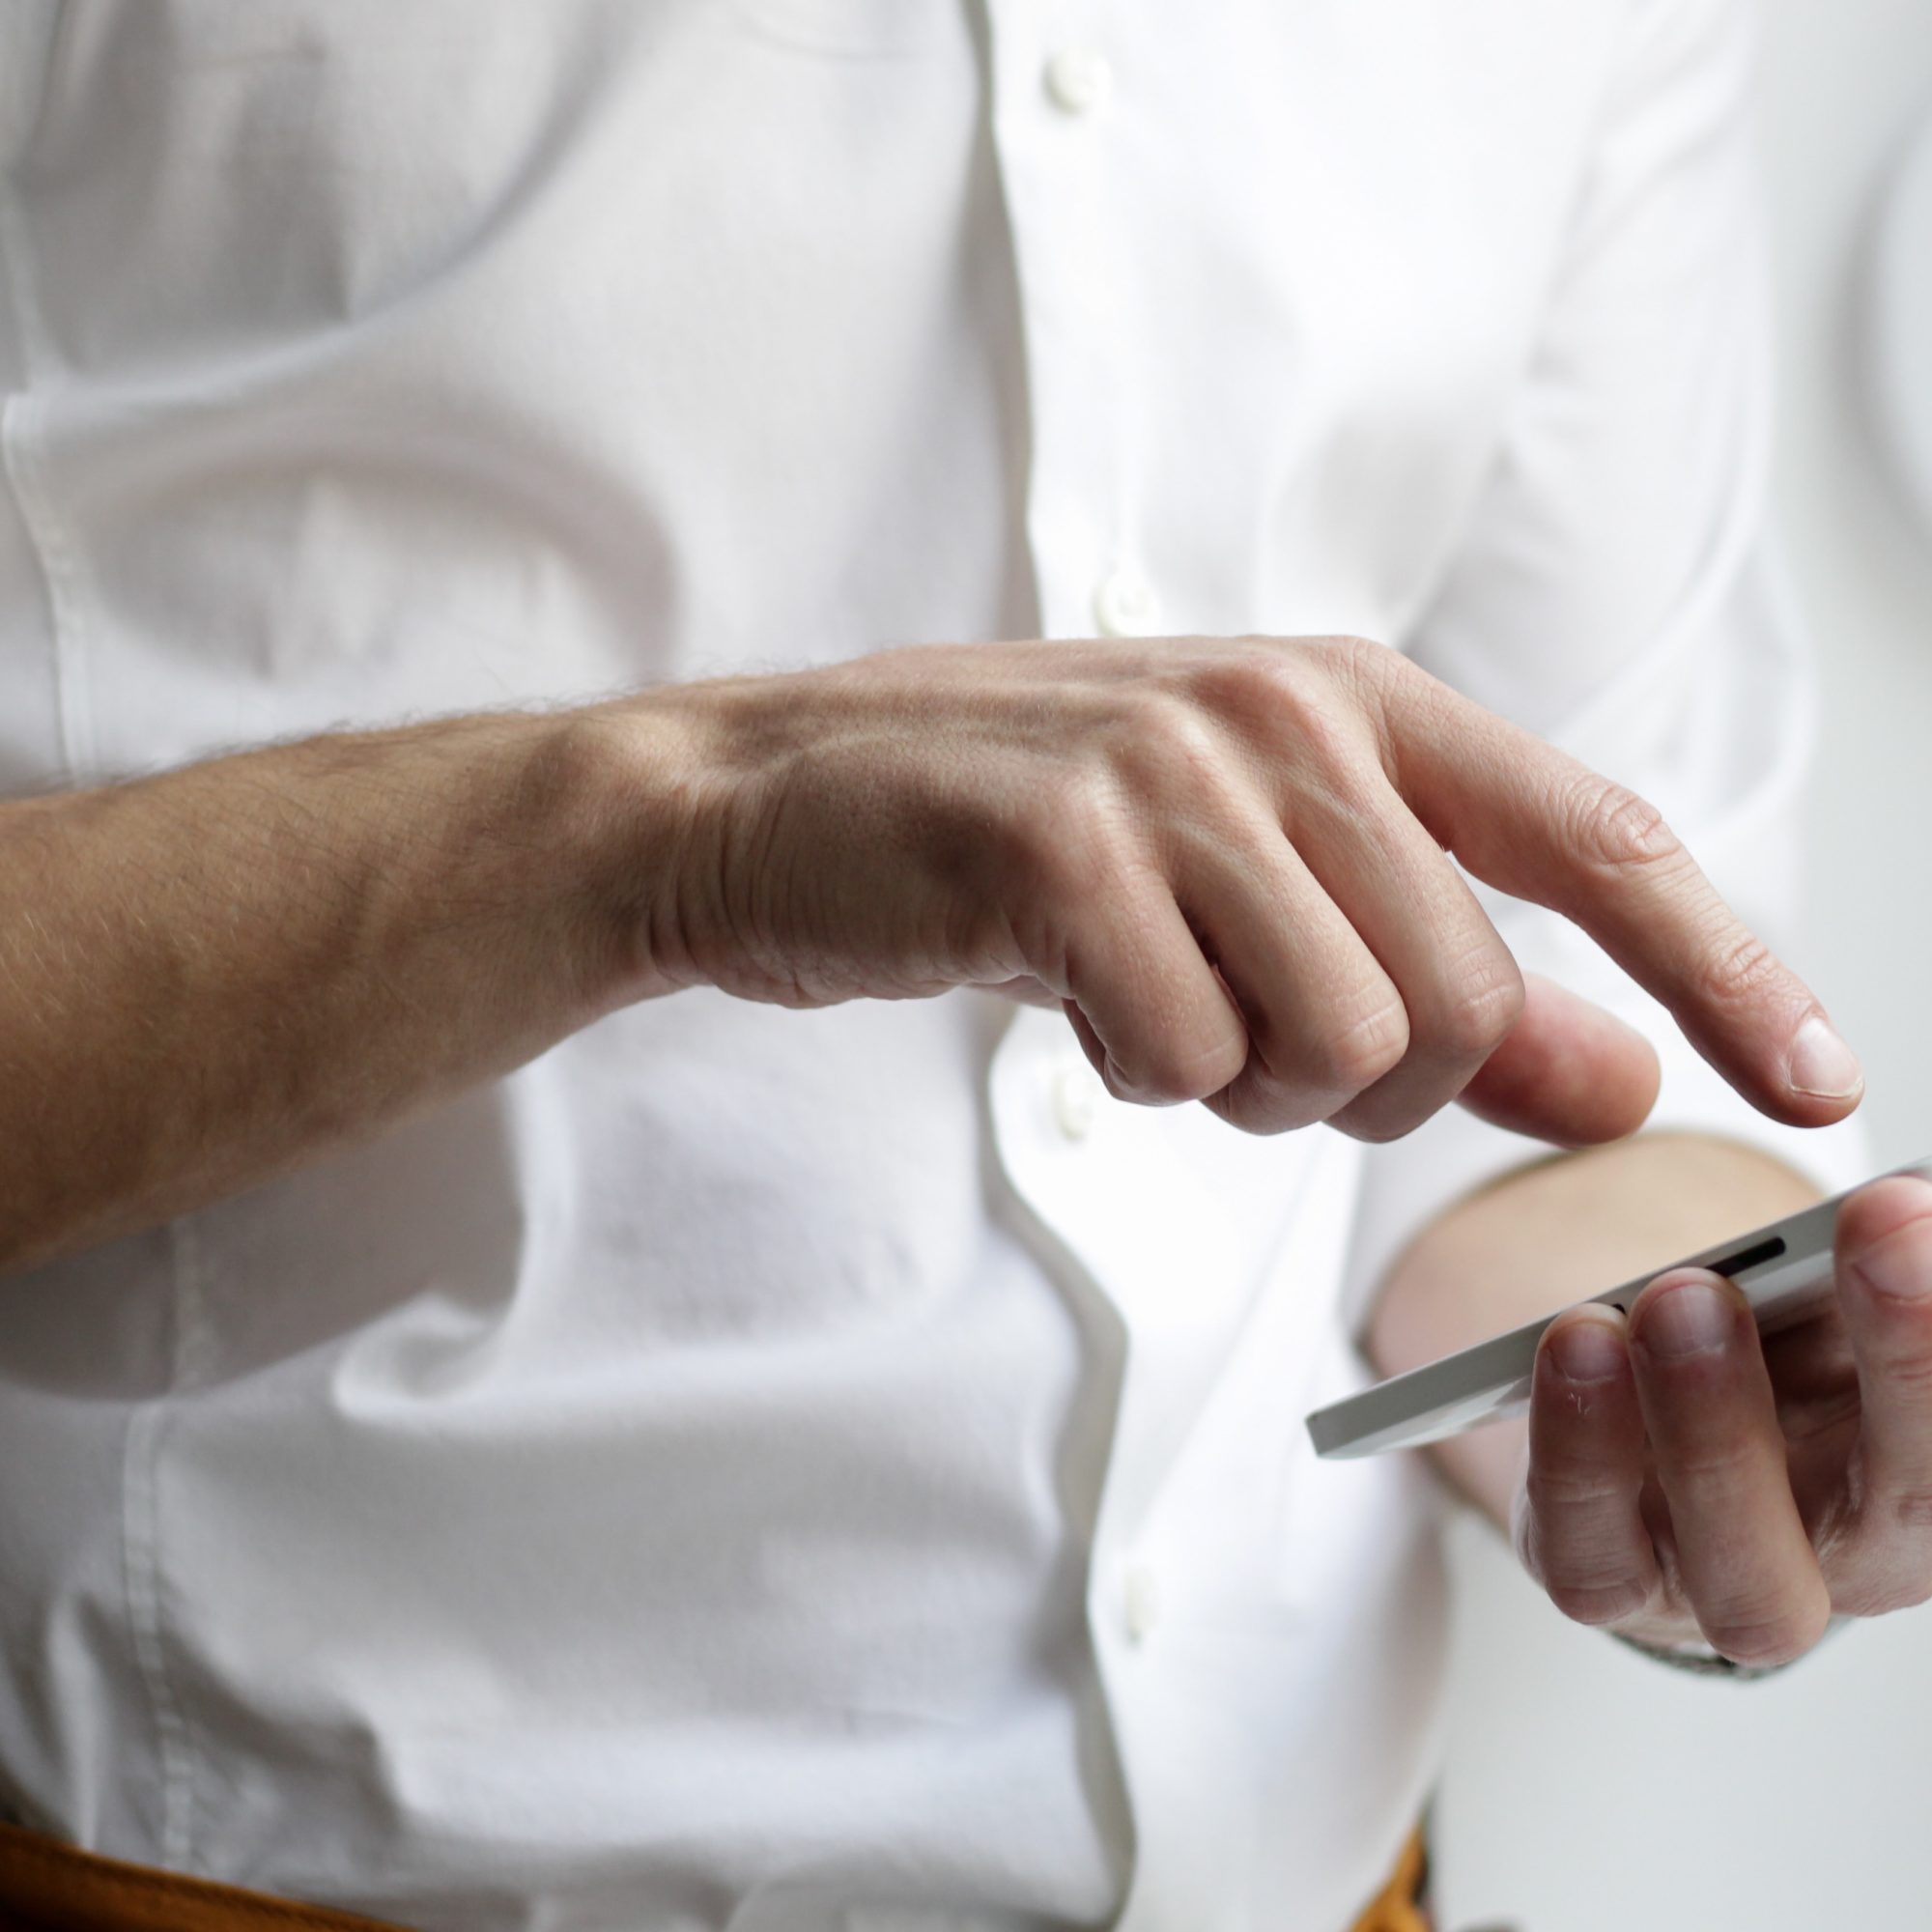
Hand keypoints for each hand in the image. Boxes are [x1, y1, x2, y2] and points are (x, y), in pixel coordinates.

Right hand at [633, 634, 1858, 1144]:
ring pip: (1340, 1046)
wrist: (772, 804)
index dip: (1725, 968)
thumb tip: (1626, 1083)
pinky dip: (1139, 1077)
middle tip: (1238, 1034)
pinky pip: (1188, 1057)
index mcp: (1353, 700)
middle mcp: (1283, 713)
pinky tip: (1069, 998)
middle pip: (1463, 1004)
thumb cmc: (1021, 844)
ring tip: (1147, 1004)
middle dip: (1368, 1083)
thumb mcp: (1255, 890)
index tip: (1815, 1084)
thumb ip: (1448, 980)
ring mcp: (1170, 771)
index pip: (1596, 840)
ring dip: (1245, 1084)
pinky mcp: (1059, 847)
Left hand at [1517, 1176, 1931, 1664]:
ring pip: (1744, 1572)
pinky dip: (1579, 1452)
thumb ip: (1886, 1252)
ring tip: (1675, 1295)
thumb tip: (1911, 1195)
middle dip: (1904, 1366)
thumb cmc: (1778, 1334)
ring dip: (1713, 1427)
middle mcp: (1863, 1554)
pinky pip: (1594, 1557)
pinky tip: (1578, 1341)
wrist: (1649, 1389)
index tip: (1920, 1209)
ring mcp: (1732, 1587)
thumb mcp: (1845, 1287)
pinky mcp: (1611, 1583)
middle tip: (1866, 1227)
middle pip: (1913, 1507)